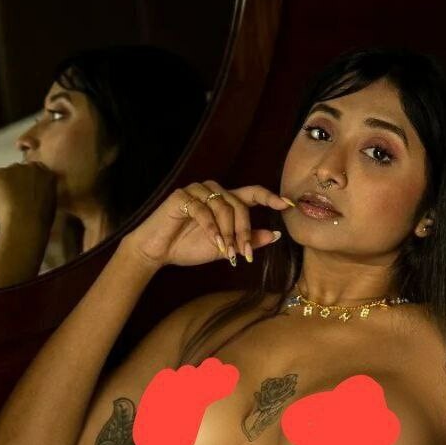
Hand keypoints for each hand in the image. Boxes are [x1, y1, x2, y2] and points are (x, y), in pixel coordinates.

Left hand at [0, 161, 56, 233]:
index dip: (22, 187)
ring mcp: (13, 169)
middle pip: (14, 176)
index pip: (32, 174)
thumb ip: (41, 195)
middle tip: (2, 211)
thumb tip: (29, 198)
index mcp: (46, 173)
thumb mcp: (49, 206)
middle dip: (8, 192)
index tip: (18, 201)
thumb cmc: (40, 223)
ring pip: (0, 180)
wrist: (27, 226)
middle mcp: (30, 167)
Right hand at [122, 180, 291, 268]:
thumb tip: (275, 235)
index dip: (271, 197)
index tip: (288, 205)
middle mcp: (213, 191)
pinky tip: (213, 243)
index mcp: (225, 200)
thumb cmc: (187, 247)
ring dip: (227, 232)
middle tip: (245, 253)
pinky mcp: (181, 196)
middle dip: (244, 230)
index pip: (253, 193)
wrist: (157, 252)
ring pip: (223, 207)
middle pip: (240, 204)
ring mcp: (197, 191)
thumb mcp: (224, 247)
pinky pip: (203, 211)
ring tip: (225, 251)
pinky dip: (211, 229)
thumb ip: (248, 240)